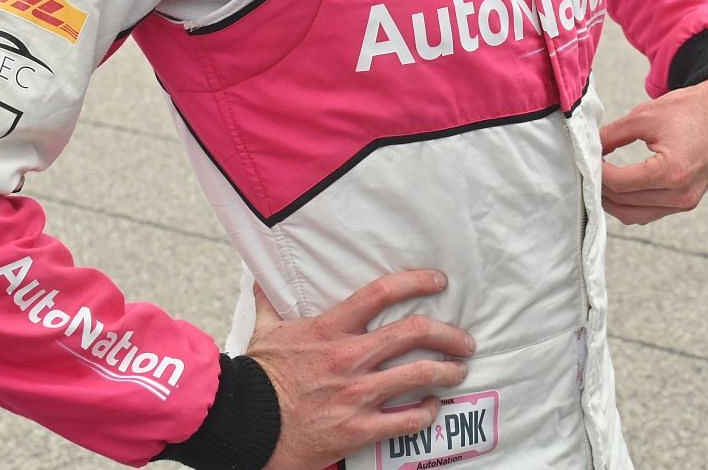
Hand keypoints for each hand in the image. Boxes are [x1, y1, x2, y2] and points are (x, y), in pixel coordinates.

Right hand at [249, 270, 474, 469]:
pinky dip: (426, 413)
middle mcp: (350, 357)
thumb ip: (271, 303)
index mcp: (331, 328)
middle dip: (449, 334)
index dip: (417, 282)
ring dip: (447, 372)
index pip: (382, 293)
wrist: (243, 424)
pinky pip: (405, 420)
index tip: (439, 281)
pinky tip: (432, 408)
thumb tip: (262, 278)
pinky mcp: (357, 429)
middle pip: (415, 332)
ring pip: (419, 375)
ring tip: (459, 371)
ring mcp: (356, 394)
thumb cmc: (257, 378)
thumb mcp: (265, 332)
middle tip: (464, 340)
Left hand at [599, 75, 707, 224]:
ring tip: (601, 179)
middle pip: (624, 203)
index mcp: (671, 172)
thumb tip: (589, 150)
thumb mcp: (645, 116)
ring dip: (614, 201)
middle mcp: (681, 194)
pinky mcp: (688, 202)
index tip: (587, 159)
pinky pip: (651, 212)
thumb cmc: (691, 110)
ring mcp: (686, 202)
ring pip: (635, 215)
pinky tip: (621, 187)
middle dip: (602, 188)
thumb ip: (612, 135)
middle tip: (589, 170)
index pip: (618, 183)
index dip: (597, 172)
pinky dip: (632, 204)